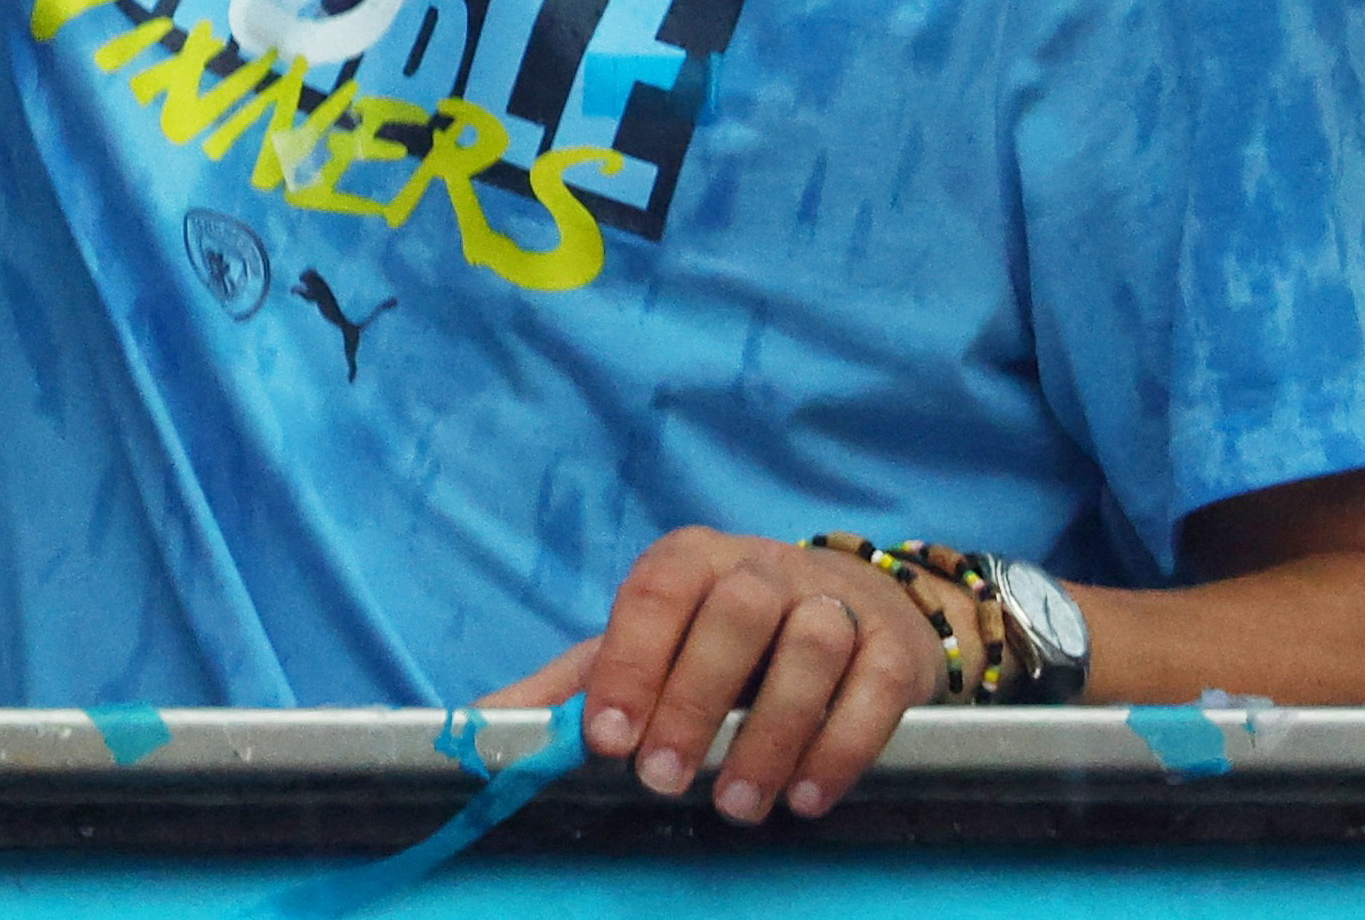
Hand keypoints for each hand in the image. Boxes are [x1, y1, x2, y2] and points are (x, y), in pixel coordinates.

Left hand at [521, 528, 946, 824]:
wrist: (857, 611)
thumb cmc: (726, 642)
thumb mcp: (648, 652)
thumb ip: (570, 690)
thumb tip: (470, 730)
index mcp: (693, 561)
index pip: (657, 590)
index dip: (631, 661)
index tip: (607, 739)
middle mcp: (763, 568)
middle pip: (734, 612)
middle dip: (694, 699)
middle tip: (665, 781)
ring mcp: (835, 601)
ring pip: (810, 645)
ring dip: (771, 732)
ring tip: (738, 804)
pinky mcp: (894, 647)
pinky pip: (875, 686)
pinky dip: (842, 744)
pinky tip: (808, 797)